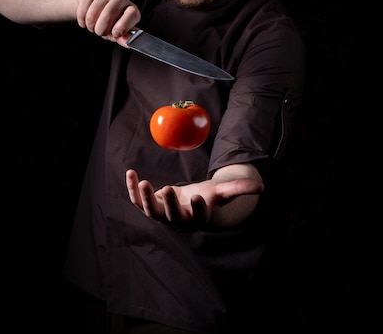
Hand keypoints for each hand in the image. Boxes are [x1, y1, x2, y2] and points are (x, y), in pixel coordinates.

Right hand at [76, 0, 139, 41]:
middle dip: (100, 30)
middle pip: (107, 16)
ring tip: (92, 26)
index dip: (123, 25)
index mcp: (131, 9)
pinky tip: (85, 21)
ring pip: (92, 14)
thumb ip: (122, 38)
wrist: (94, 5)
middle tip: (99, 32)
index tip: (115, 34)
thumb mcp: (116, 32)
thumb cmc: (109, 22)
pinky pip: (83, 10)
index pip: (132, 14)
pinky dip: (82, 20)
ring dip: (90, 26)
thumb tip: (128, 43)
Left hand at [126, 168, 263, 230]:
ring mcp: (162, 214)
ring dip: (145, 198)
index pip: (198, 216)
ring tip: (142, 182)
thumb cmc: (208, 197)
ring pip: (151, 211)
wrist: (190, 203)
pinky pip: (138, 200)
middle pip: (172, 216)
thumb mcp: (222, 192)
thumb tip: (262, 186)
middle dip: (169, 204)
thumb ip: (240, 189)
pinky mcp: (150, 206)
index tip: (199, 197)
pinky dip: (132, 188)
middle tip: (167, 188)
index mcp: (197, 216)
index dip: (198, 208)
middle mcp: (178, 219)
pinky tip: (130, 172)